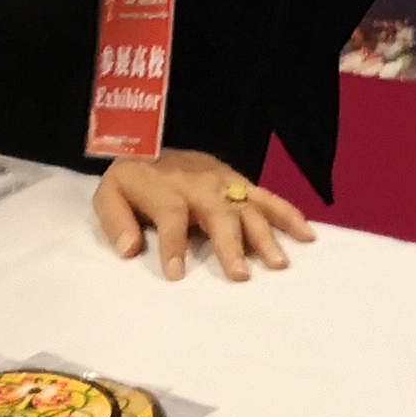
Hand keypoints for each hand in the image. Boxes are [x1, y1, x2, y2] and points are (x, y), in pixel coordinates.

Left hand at [96, 150, 316, 279]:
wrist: (150, 140)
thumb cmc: (132, 178)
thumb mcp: (108, 194)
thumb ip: (116, 221)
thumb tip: (129, 249)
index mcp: (165, 188)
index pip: (170, 217)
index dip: (173, 245)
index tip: (176, 274)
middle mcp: (199, 184)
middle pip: (218, 213)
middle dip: (230, 244)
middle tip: (241, 275)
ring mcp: (224, 182)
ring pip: (248, 207)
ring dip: (265, 234)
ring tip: (278, 263)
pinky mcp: (240, 182)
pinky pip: (267, 197)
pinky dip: (288, 214)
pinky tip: (307, 233)